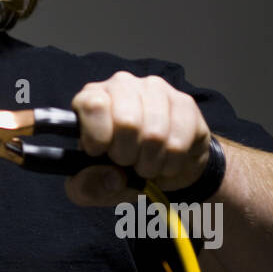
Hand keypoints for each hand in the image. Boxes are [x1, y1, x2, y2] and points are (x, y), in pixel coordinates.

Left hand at [64, 72, 212, 207]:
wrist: (160, 167)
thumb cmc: (119, 168)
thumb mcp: (92, 186)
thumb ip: (88, 187)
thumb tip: (112, 177)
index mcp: (91, 98)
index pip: (93, 105)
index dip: (98, 137)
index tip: (100, 153)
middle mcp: (122, 85)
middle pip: (127, 121)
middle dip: (127, 156)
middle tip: (127, 162)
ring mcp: (156, 89)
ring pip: (155, 134)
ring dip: (151, 163)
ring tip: (147, 164)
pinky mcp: (184, 102)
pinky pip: (179, 142)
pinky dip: (171, 164)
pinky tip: (166, 160)